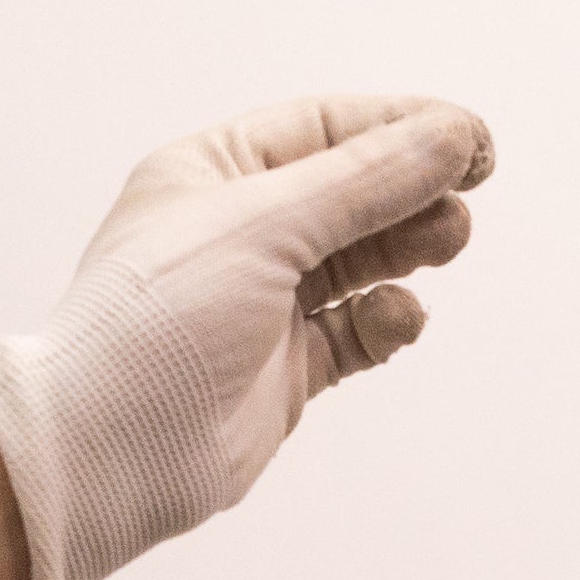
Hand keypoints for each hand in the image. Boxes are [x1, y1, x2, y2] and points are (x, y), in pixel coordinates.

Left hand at [0, 95, 494, 579]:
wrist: (110, 451)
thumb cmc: (157, 320)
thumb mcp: (264, 225)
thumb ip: (365, 180)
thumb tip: (451, 136)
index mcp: (213, 173)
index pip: (324, 130)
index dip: (400, 127)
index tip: (470, 139)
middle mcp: (237, 232)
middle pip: (352, 192)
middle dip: (413, 189)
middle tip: (466, 197)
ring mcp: (263, 304)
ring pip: (362, 260)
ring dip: (410, 246)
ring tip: (448, 242)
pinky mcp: (286, 370)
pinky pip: (357, 331)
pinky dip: (386, 320)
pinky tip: (399, 318)